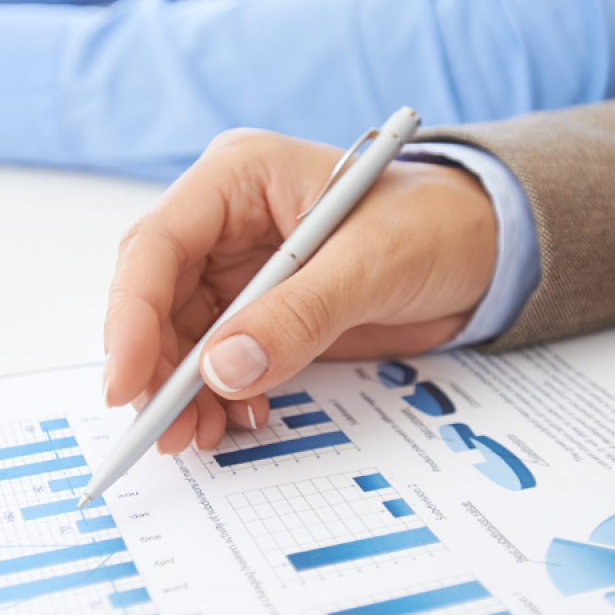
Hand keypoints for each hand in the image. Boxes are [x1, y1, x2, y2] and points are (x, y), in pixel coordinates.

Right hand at [102, 130, 499, 454]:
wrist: (486, 251)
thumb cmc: (436, 226)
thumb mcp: (372, 265)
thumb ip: (299, 316)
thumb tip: (222, 369)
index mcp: (238, 177)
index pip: (157, 244)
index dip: (132, 315)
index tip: (128, 382)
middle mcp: (224, 219)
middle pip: (154, 297)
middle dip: (155, 368)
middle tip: (165, 431)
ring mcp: (237, 268)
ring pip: (178, 337)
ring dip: (182, 393)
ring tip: (201, 437)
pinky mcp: (258, 312)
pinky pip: (215, 359)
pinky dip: (217, 395)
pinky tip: (241, 418)